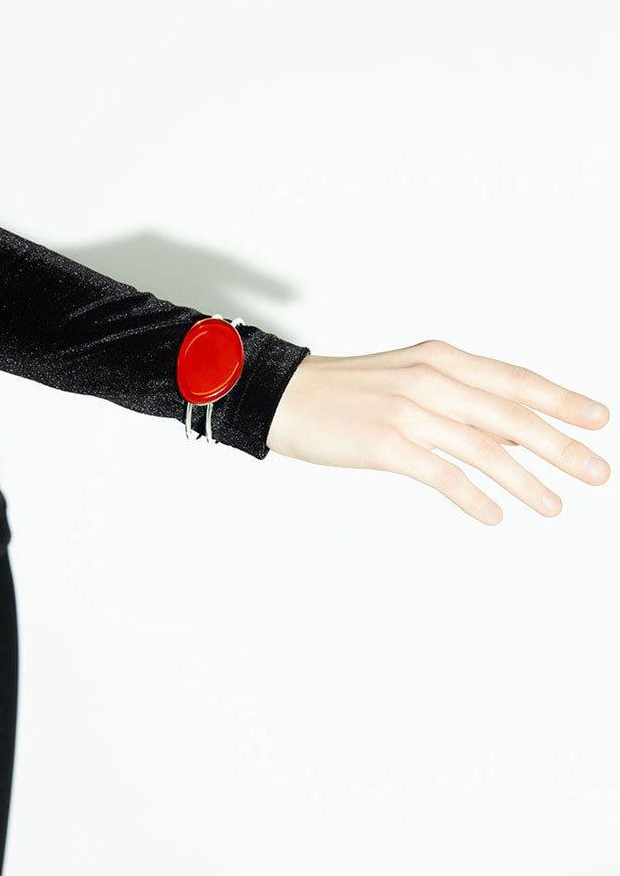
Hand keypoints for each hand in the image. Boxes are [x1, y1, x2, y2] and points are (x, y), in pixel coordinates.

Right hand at [266, 339, 610, 524]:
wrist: (287, 395)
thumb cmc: (350, 391)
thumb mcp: (411, 379)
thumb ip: (461, 400)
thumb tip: (514, 436)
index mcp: (442, 359)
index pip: (515, 380)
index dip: (561, 400)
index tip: (599, 420)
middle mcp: (431, 378)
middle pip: (511, 415)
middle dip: (561, 446)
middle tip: (596, 471)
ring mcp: (408, 409)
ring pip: (484, 448)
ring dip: (525, 482)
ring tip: (554, 505)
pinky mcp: (385, 442)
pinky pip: (442, 473)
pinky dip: (473, 497)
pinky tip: (493, 516)